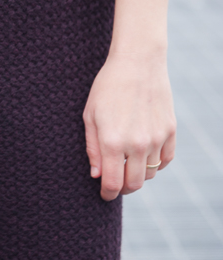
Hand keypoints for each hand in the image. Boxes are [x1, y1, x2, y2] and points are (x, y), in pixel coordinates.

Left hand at [83, 50, 175, 200]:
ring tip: (127, 165)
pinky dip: (155, 164)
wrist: (137, 64)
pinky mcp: (170, 131)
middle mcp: (137, 144)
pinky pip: (166, 160)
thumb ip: (92, 148)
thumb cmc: (106, 88)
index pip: (112, 183)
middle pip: (134, 184)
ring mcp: (157, 138)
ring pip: (150, 174)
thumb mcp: (89, 116)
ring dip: (138, 175)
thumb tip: (96, 175)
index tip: (103, 195)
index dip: (107, 193)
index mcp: (112, 142)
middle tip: (114, 184)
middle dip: (122, 188)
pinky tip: (144, 156)